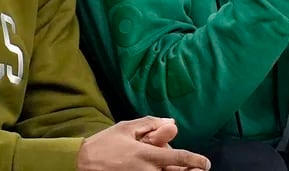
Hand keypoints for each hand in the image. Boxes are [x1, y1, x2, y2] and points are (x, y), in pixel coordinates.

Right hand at [77, 116, 210, 170]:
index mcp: (147, 154)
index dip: (196, 161)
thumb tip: (172, 123)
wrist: (83, 164)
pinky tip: (163, 170)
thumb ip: (150, 124)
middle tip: (197, 170)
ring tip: (184, 170)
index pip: (180, 159)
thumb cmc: (105, 143)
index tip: (205, 163)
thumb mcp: (127, 128)